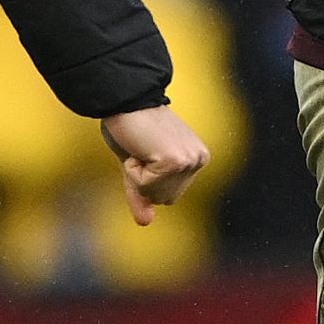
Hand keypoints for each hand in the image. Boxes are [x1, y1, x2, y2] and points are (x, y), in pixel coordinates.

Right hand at [99, 105, 209, 224]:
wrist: (124, 99)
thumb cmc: (131, 127)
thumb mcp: (138, 166)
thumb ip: (143, 194)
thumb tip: (145, 223)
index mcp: (197, 159)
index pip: (168, 196)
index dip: (148, 179)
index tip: (146, 150)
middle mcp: (199, 159)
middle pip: (165, 199)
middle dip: (145, 179)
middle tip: (142, 148)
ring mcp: (188, 160)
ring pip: (155, 194)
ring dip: (138, 173)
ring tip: (141, 145)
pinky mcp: (174, 161)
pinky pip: (145, 185)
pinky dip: (133, 169)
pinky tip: (139, 146)